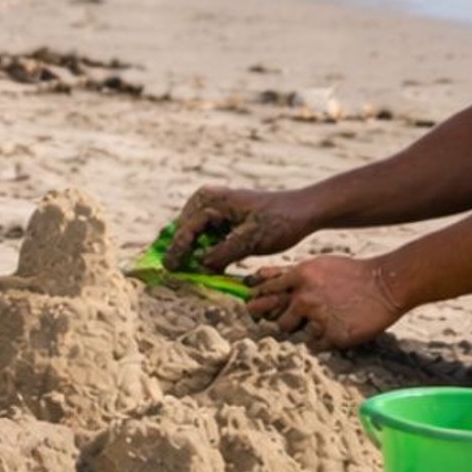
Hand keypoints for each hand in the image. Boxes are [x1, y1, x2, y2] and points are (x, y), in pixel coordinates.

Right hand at [165, 183, 315, 272]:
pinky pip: (205, 234)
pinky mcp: (222, 217)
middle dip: (178, 251)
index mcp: (211, 200)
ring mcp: (214, 207)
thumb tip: (199, 266)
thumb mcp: (251, 240)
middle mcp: (208, 199)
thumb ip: (222, 253)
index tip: (168, 270)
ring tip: (181, 270)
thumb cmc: (280, 221)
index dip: (176, 252)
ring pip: (193, 233)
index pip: (186, 229)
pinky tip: (202, 265)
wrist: (303, 211)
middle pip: (184, 229)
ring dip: (189, 251)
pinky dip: (202, 249)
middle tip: (170, 272)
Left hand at [246, 254, 403, 350]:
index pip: (265, 293)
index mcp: (299, 277)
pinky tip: (336, 326)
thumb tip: (255, 277)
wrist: (384, 285)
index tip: (255, 307)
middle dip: (281, 322)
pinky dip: (322, 340)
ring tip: (324, 319)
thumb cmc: (348, 273)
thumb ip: (285, 273)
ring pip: (296, 334)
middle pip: (277, 321)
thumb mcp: (315, 266)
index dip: (259, 302)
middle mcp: (305, 298)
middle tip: (289, 321)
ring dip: (304, 330)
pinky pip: (315, 345)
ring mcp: (319, 319)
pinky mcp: (334, 336)